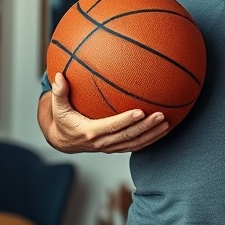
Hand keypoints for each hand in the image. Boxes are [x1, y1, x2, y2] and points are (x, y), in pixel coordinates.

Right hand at [40, 72, 169, 153]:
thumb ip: (59, 92)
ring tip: (167, 124)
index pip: (112, 126)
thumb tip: (58, 76)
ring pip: (135, 143)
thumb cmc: (62, 120)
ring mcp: (110, 147)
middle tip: (161, 115)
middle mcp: (102, 142)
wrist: (63, 141)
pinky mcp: (115, 148)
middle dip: (146, 126)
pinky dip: (149, 140)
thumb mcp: (58, 107)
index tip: (140, 111)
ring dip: (152, 135)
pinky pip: (135, 146)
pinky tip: (162, 131)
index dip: (126, 120)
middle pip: (128, 136)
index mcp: (90, 132)